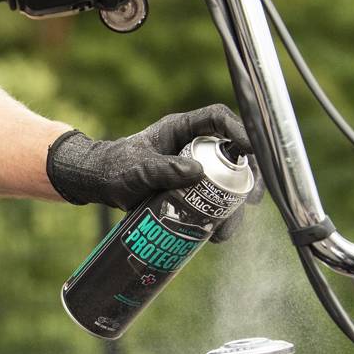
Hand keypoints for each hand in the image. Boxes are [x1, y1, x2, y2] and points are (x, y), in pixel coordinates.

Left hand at [45, 103, 259, 240]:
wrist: (102, 184)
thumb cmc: (116, 168)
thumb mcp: (137, 169)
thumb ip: (161, 169)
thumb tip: (196, 173)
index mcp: (182, 129)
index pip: (217, 118)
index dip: (239, 128)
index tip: (251, 148)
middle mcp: (194, 147)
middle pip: (232, 154)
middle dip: (246, 177)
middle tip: (250, 199)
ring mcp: (195, 168)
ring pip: (227, 182)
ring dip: (234, 205)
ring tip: (225, 231)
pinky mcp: (192, 190)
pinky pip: (214, 200)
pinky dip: (220, 217)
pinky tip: (216, 234)